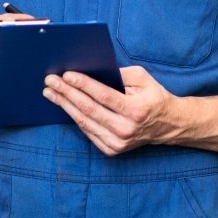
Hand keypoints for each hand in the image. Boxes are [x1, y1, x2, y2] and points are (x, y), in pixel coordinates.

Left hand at [43, 65, 178, 155]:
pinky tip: (64, 105)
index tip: (66, 74)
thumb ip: (120, 72)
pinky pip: (88, 132)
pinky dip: (74, 117)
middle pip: (89, 110)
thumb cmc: (153, 96)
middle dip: (67, 93)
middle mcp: (126, 129)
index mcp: (135, 110)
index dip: (84, 85)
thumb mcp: (143, 77)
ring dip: (65, 105)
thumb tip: (93, 68)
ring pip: (85, 122)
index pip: (104, 96)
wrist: (167, 125)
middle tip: (50, 81)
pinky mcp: (112, 150)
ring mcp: (118, 143)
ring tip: (50, 92)